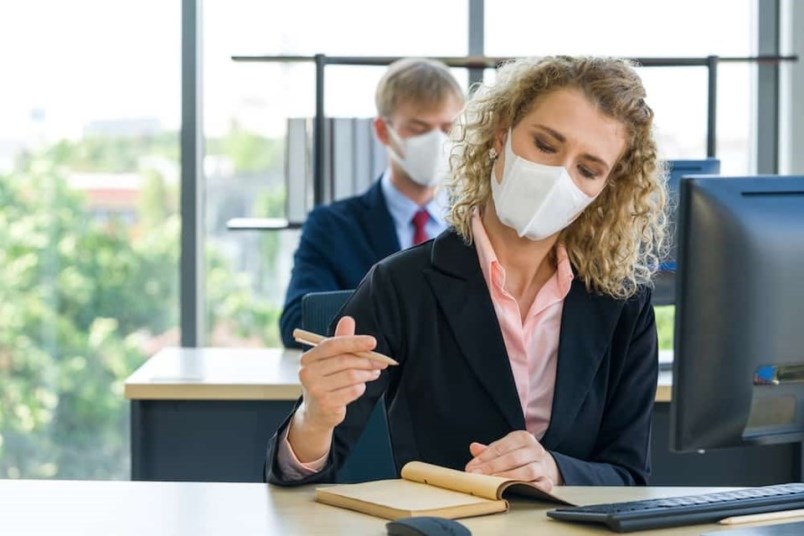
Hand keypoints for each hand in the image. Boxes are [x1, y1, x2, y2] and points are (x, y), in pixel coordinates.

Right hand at [297, 316, 387, 430]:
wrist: (316, 413)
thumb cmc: (326, 382)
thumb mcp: (331, 360)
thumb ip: (340, 341)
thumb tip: (348, 319)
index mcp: (308, 358)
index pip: (332, 345)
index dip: (354, 342)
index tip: (373, 342)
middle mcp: (307, 373)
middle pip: (344, 361)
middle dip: (367, 360)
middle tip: (380, 362)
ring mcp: (315, 390)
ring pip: (351, 376)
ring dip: (367, 374)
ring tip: (373, 374)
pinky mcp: (326, 404)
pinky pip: (353, 391)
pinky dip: (361, 388)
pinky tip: (360, 387)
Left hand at [464, 431, 561, 490]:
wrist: (542, 464)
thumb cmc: (517, 456)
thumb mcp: (504, 449)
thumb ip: (488, 450)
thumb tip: (474, 448)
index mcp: (523, 437)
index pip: (501, 447)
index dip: (485, 458)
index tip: (472, 467)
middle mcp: (535, 450)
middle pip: (513, 458)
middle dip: (493, 468)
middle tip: (477, 475)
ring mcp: (543, 465)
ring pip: (527, 471)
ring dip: (507, 478)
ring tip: (492, 483)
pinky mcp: (548, 481)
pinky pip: (538, 486)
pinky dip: (525, 489)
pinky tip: (511, 490)